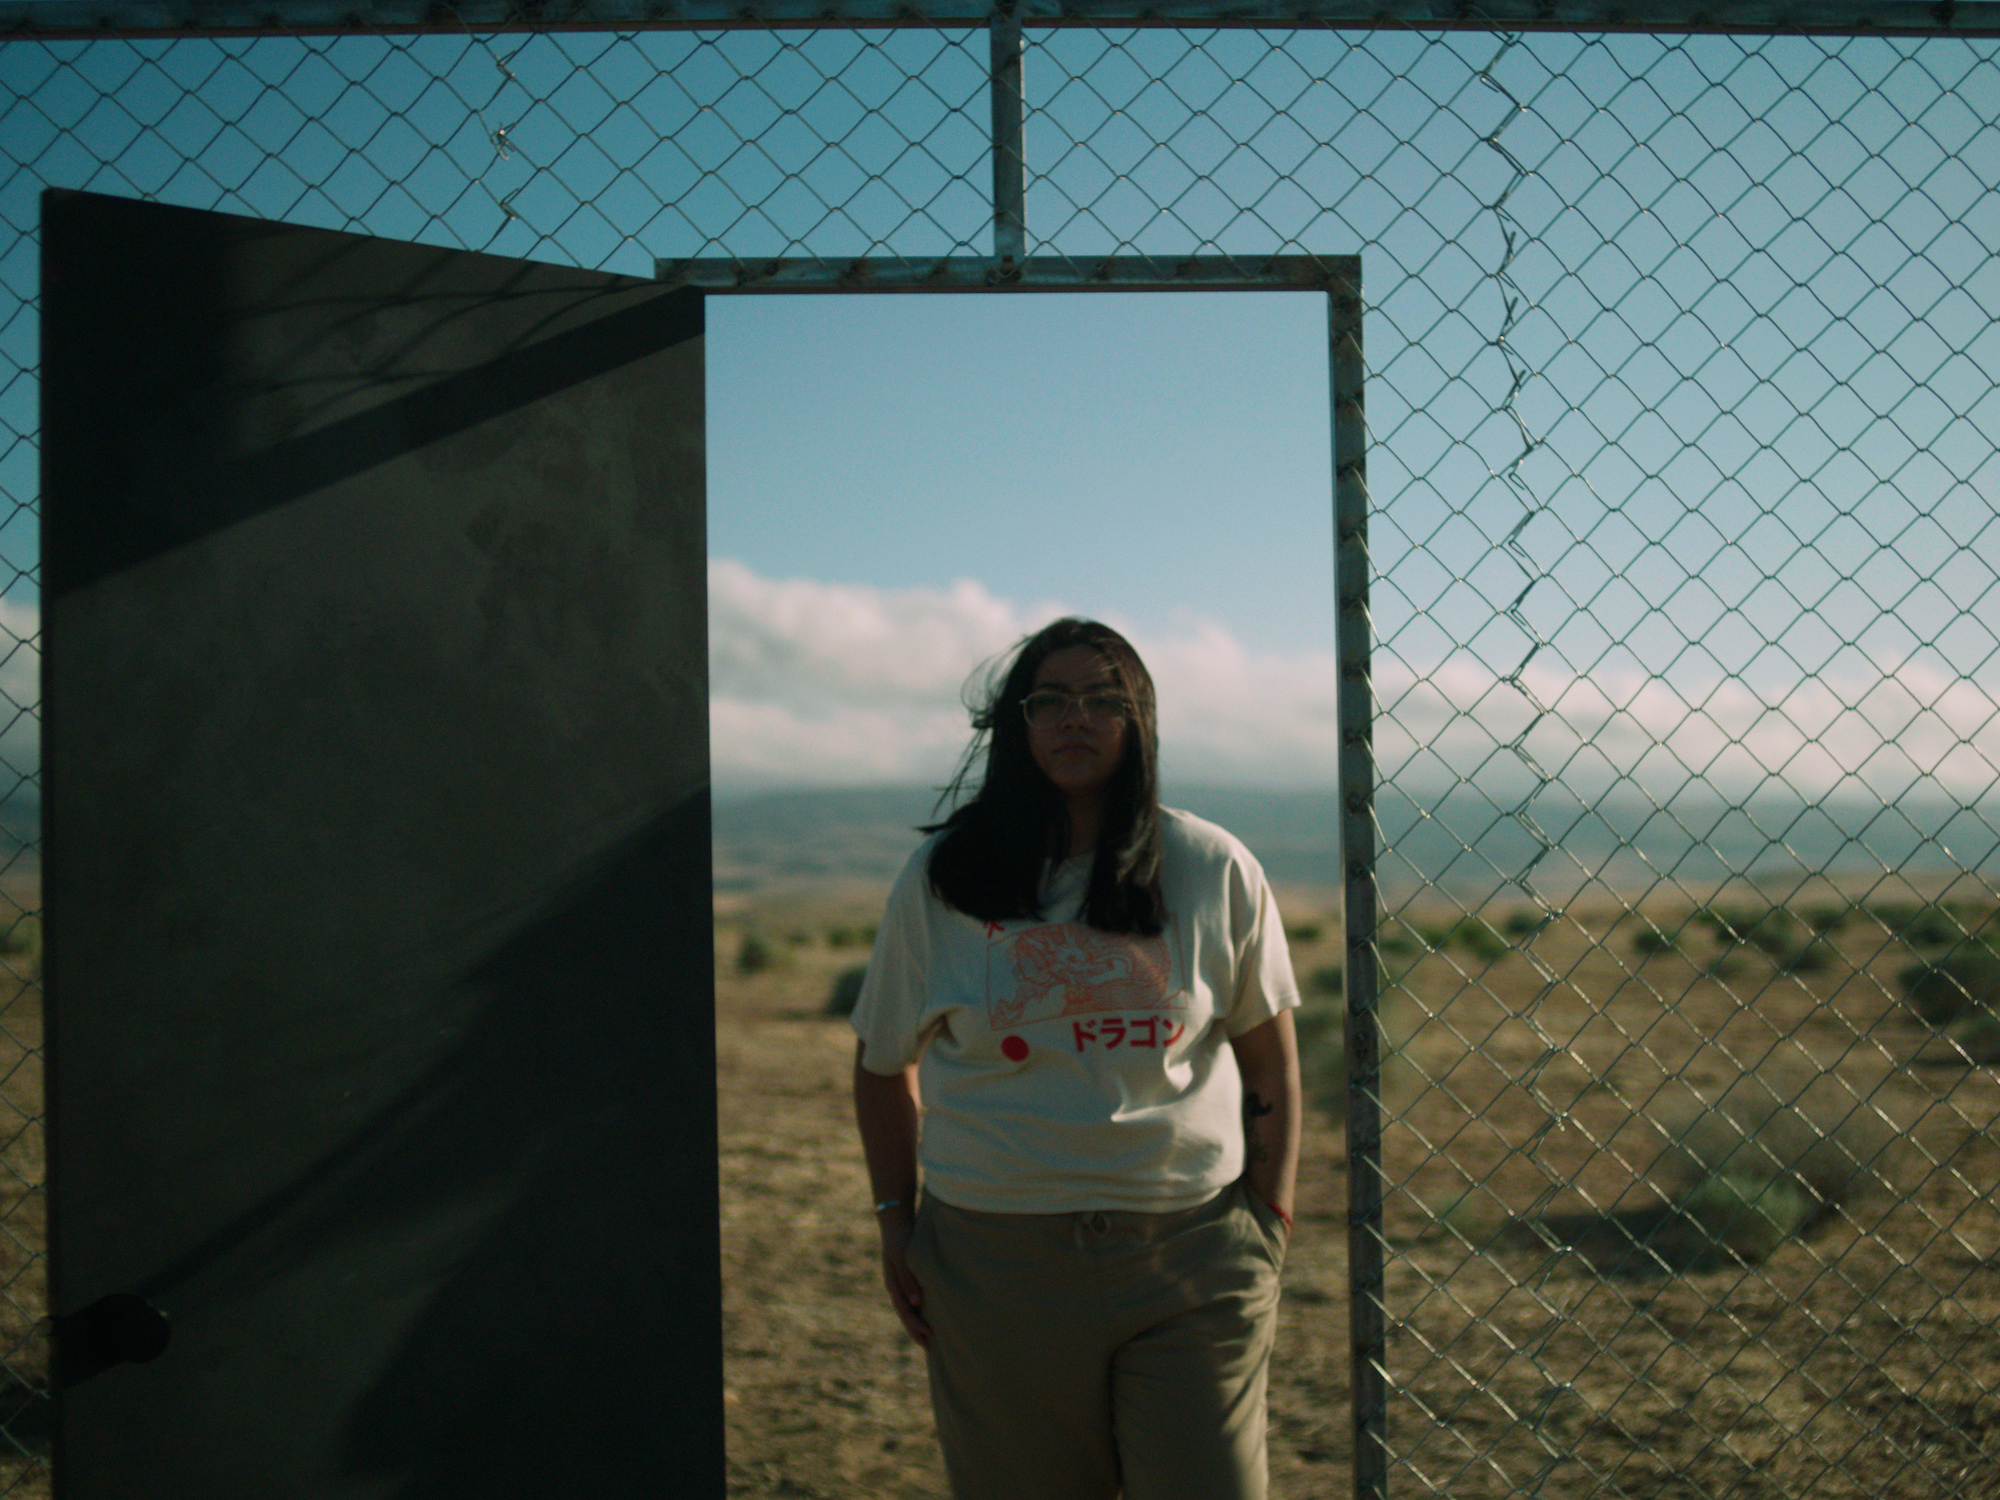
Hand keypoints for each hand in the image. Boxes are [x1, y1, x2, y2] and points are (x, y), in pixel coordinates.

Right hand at [877, 1208, 931, 1347]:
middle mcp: (896, 1288)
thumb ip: (908, 1280)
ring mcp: (901, 1284)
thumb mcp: (901, 1259)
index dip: (916, 1326)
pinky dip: (920, 1312)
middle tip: (931, 1349)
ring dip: (918, 1324)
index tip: (929, 1336)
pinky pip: (913, 1301)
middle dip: (917, 1332)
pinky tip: (929, 1316)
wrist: (896, 1223)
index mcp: (893, 1285)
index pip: (905, 1312)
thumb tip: (917, 1304)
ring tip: (931, 1339)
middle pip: (906, 1316)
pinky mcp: (908, 1279)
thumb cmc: (900, 1240)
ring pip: (909, 1310)